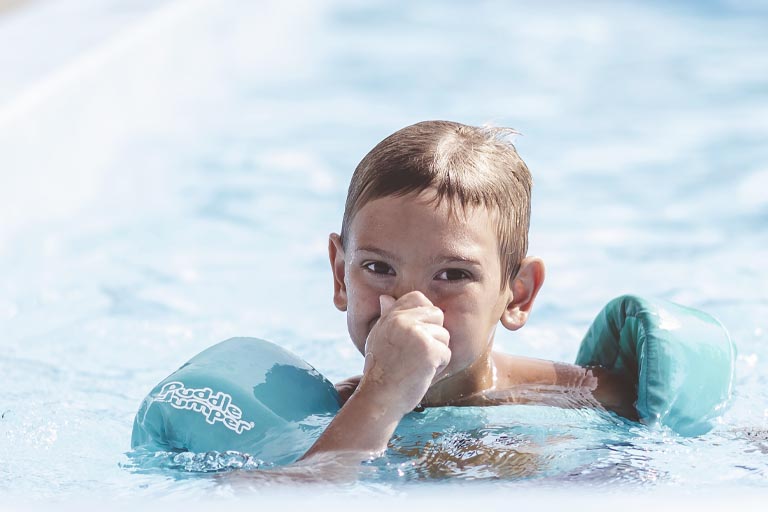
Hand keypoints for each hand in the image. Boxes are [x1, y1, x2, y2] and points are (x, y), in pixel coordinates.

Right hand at [358, 291, 450, 416]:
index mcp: (391, 316)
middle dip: (434, 335)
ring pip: (444, 335)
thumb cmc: (380, 371)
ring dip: (437, 353)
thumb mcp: (379, 338)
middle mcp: (402, 320)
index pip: (417, 298)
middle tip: (417, 355)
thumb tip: (386, 298)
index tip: (416, 336)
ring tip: (418, 366)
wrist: (380, 398)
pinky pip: (447, 353)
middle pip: (436, 315)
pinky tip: (422, 374)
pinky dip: (439, 367)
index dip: (424, 315)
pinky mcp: (429, 350)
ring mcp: (416, 334)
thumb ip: (387, 316)